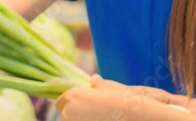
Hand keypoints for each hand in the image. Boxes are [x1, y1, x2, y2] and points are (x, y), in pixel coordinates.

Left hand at [57, 75, 190, 119]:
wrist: (136, 116)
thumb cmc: (120, 98)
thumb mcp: (108, 86)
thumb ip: (96, 83)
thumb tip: (93, 79)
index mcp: (71, 97)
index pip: (59, 102)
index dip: (68, 101)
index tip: (78, 101)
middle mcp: (69, 113)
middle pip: (65, 113)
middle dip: (74, 111)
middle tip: (91, 108)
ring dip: (82, 117)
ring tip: (99, 114)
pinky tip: (101, 119)